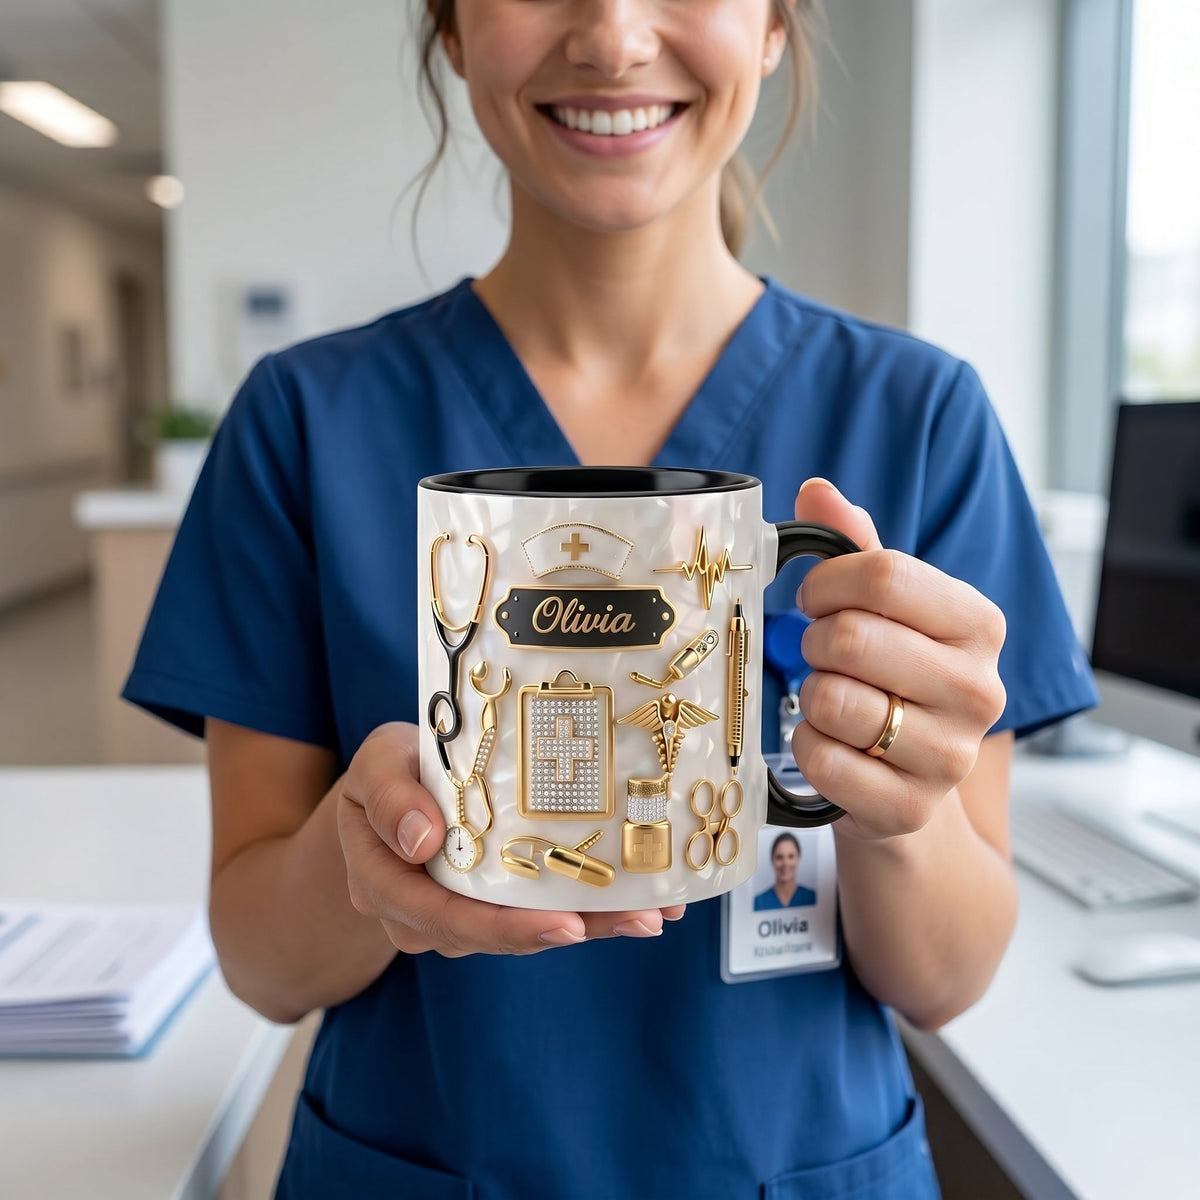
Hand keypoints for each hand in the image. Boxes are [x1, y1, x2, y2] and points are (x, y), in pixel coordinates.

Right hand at [336, 723, 683, 955]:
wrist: (393, 781)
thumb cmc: (389, 768)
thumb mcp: (376, 763)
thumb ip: (389, 795)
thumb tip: (422, 839)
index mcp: (385, 884)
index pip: (443, 916)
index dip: (504, 927)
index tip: (564, 924)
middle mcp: (424, 914)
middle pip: (497, 933)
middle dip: (571, 929)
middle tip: (637, 920)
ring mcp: (463, 912)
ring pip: (526, 926)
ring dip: (592, 923)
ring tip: (654, 912)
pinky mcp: (496, 901)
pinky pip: (540, 909)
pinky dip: (590, 908)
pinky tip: (645, 901)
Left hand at [789, 479, 1006, 840]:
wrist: (905, 782)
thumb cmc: (888, 678)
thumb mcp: (880, 607)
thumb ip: (853, 546)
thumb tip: (817, 491)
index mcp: (979, 623)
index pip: (882, 575)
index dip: (825, 583)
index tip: (814, 599)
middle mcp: (979, 690)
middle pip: (851, 636)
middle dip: (813, 644)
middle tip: (821, 657)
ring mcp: (951, 757)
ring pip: (832, 700)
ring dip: (808, 697)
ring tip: (828, 701)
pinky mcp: (910, 808)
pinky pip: (822, 760)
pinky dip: (806, 747)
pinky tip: (827, 744)